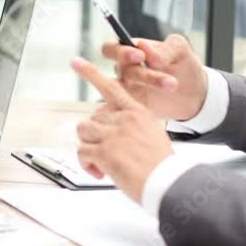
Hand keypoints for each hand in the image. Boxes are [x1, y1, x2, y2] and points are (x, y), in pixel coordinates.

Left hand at [71, 57, 173, 202]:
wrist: (169, 183)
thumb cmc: (162, 166)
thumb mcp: (153, 135)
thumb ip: (132, 127)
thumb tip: (114, 132)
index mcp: (137, 113)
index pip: (111, 87)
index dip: (90, 73)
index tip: (76, 62)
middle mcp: (124, 119)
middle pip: (92, 117)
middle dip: (94, 135)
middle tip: (105, 152)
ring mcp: (113, 134)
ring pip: (83, 130)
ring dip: (88, 146)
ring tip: (101, 161)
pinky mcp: (105, 151)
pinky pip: (82, 152)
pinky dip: (87, 164)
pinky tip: (100, 172)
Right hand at [101, 34, 208, 121]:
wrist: (195, 95)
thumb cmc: (183, 67)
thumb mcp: (180, 51)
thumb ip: (163, 47)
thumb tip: (144, 47)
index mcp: (130, 51)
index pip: (110, 49)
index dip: (120, 52)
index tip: (141, 56)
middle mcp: (125, 71)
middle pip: (118, 69)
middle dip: (135, 70)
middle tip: (155, 71)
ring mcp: (128, 91)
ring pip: (128, 88)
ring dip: (149, 83)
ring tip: (172, 83)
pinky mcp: (134, 107)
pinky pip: (129, 106)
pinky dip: (140, 104)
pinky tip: (156, 102)